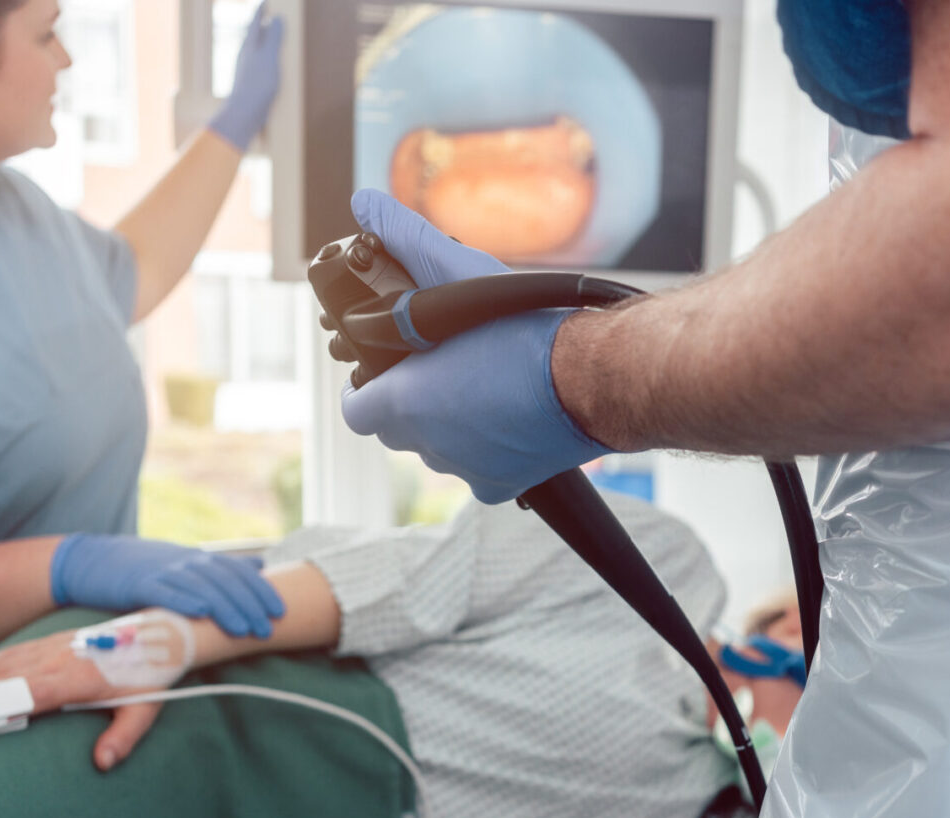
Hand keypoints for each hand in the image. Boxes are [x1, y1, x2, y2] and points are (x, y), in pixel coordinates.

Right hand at [0, 631, 164, 772]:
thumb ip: (123, 737)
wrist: (160, 635)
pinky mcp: (53, 640)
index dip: (1, 706)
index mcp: (80, 677)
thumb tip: (103, 764)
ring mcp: (55, 646)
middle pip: (9, 679)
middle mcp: (61, 658)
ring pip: (7, 663)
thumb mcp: (145, 710)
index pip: (32, 693)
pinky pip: (15, 652)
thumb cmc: (150, 675)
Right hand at [50, 534, 283, 637]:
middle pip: (224, 580)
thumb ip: (222, 570)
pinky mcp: (137, 582)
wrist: (93, 560)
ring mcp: (162, 570)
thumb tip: (260, 567)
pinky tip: (201, 612)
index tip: (280, 611)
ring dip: (224, 608)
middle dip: (248, 605)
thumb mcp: (186, 566)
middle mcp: (185, 561)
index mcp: (199, 559)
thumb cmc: (144, 569)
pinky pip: (163, 591)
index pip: (237, 571)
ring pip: (200, 587)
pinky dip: (183, 600)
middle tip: (267, 628)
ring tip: (242, 628)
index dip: (260, 590)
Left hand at [207, 3, 284, 150]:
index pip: (255, 22)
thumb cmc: (257, 85)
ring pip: (255, 51)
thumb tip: (277, 19)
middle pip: (254, 35)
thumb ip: (274, 38)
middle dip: (262, 26)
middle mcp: (245, 56)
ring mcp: (246, 71)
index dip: (261, 10)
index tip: (266, 2)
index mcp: (249, 46)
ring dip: (264, 43)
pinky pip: (259, 66)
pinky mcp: (250, 85)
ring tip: (273, 40)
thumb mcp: (269, 58)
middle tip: (269, 16)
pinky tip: (271, 68)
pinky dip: (266, 60)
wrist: (244, 115)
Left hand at [339, 189, 612, 503]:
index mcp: (402, 402)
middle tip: (447, 365)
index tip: (393, 367)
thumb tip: (366, 202)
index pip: (356, 408)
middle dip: (413, 399)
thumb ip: (404, 237)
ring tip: (485, 383)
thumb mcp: (458, 270)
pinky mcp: (501, 484)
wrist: (594, 377)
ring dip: (451, 423)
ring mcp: (463, 469)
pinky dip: (489, 448)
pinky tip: (510, 416)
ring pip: (441, 448)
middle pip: (398, 428)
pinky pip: (479, 471)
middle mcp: (426, 445)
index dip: (369, 386)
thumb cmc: (525, 328)